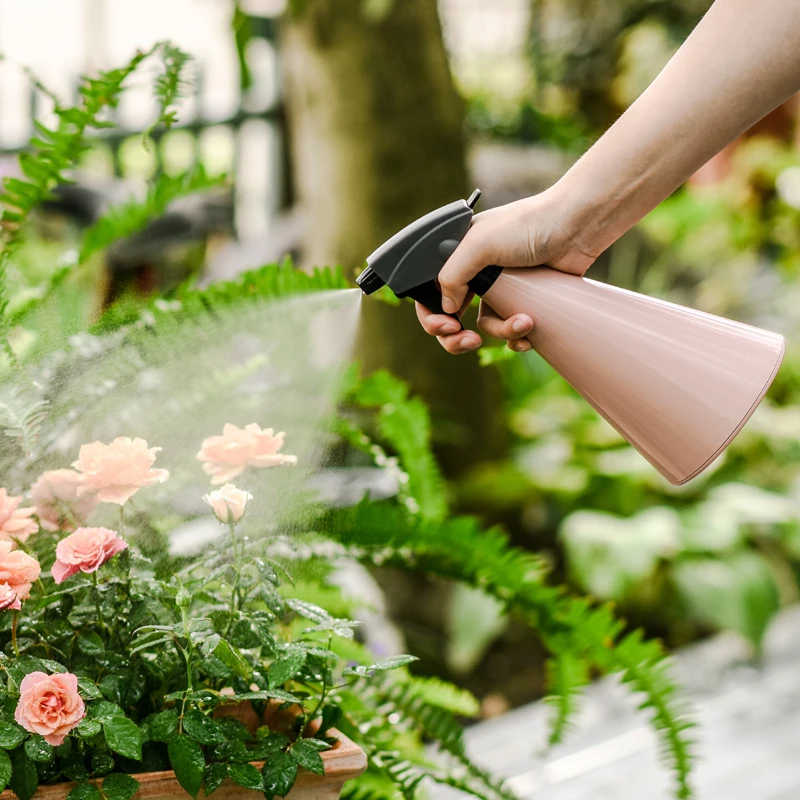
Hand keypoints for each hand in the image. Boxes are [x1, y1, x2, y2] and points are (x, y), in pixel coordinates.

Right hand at [416, 188, 596, 353]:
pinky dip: (516, 337)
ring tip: (524, 323)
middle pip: (452, 317)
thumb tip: (447, 309)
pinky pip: (510, 329)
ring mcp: (499, 288)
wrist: (575, 227)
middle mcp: (474, 272)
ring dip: (502, 331)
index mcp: (457, 255)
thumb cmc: (528, 225)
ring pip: (485, 326)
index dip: (432, 314)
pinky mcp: (523, 299)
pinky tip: (528, 335)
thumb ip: (452, 275)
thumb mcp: (479, 244)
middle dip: (457, 336)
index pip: (431, 292)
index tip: (447, 326)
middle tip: (468, 342)